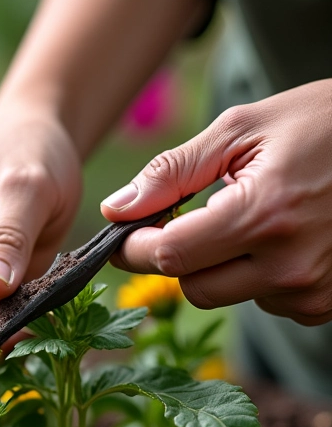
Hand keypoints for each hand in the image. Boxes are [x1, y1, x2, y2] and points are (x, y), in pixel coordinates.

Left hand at [100, 79, 331, 324]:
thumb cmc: (322, 123)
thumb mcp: (242, 129)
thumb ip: (172, 171)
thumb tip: (116, 209)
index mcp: (264, 214)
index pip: (169, 255)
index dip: (135, 248)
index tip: (125, 234)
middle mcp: (290, 264)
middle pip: (192, 286)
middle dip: (178, 256)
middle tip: (191, 218)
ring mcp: (313, 289)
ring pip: (227, 295)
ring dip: (221, 265)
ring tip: (252, 217)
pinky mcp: (329, 303)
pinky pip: (265, 301)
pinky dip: (257, 276)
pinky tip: (279, 239)